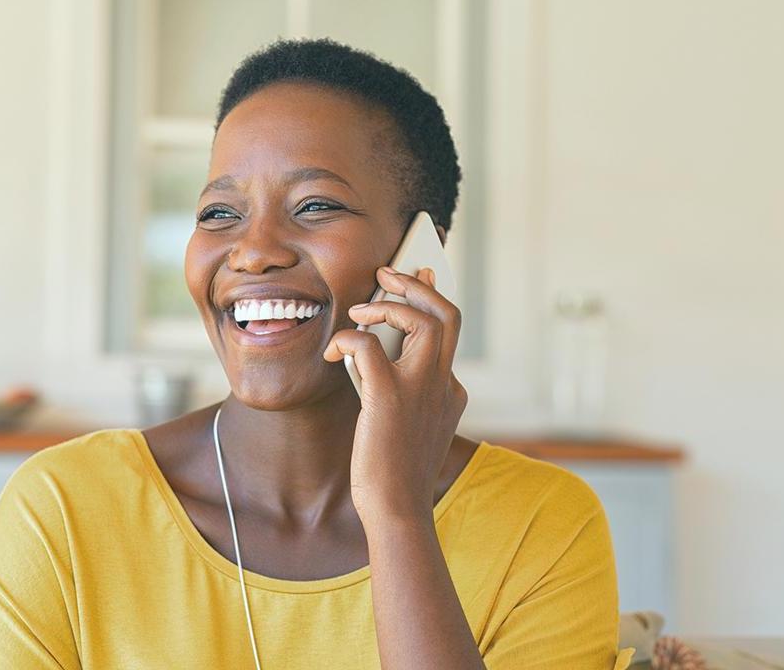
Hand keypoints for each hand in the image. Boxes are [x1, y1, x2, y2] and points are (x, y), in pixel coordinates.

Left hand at [322, 266, 467, 526]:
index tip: (417, 276)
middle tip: (387, 274)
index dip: (431, 298)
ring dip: (388, 304)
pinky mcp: (389, 396)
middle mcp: (443, 383)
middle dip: (416, 285)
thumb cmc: (394, 472)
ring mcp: (421, 388)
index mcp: (450, 390)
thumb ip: (406, 390)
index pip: (448, 331)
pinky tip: (332, 352)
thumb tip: (376, 353)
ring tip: (360, 310)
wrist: (397, 510)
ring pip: (423, 319)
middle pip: (447, 313)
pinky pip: (368, 345)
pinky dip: (349, 338)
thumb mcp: (410, 425)